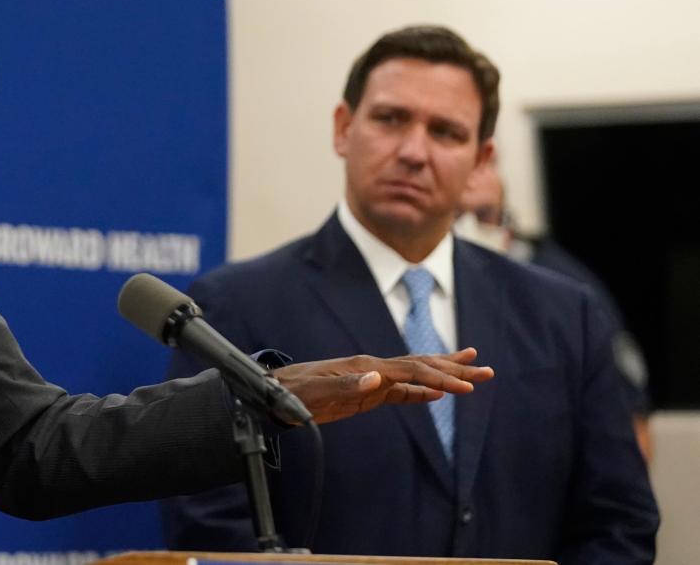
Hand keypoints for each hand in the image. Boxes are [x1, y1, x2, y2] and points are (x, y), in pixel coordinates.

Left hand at [271, 347, 493, 423]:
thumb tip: (378, 378)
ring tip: (472, 372)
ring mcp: (371, 379)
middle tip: (487, 369)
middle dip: (454, 368)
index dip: (441, 377)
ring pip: (416, 374)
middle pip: (422, 365)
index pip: (413, 370)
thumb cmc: (293, 393)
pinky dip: (422, 391)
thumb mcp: (317, 392)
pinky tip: (436, 395)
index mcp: (367, 366)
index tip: (466, 386)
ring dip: (444, 375)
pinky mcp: (366, 392)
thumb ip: (348, 385)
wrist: (273, 395)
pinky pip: (401, 392)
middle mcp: (373, 368)